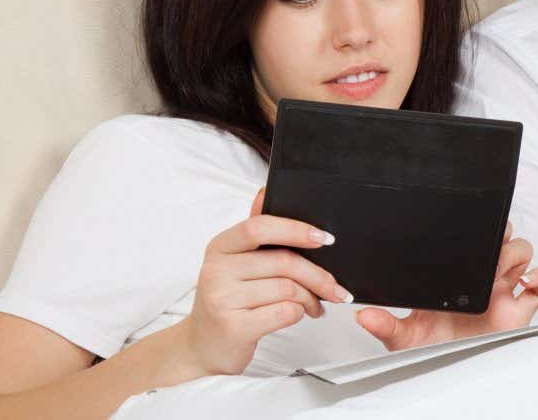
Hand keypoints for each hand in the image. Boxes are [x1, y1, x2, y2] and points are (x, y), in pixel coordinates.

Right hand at [176, 187, 350, 375]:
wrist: (203, 345)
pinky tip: (301, 314)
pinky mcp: (234, 327)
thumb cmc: (227, 299)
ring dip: (311, 298)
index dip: (295, 229)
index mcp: (219, 247)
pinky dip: (300, 313)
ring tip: (316, 304)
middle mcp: (216, 270)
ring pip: (288, 288)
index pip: (258, 227)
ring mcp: (222, 299)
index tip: (324, 238)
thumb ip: (254, 232)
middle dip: (318, 275)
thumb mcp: (234, 262)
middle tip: (335, 287)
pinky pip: (284, 312)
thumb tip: (264, 192)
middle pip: (283, 262)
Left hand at [355, 221, 537, 350]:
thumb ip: (386, 324)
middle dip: (498, 235)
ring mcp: (503, 290)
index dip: (475, 230)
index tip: (467, 230)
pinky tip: (525, 282)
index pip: (470, 242)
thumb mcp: (405, 336)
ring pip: (521, 253)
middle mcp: (481, 279)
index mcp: (456, 277)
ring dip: (515, 254)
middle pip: (501, 239)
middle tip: (486, 249)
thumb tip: (364, 315)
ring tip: (498, 269)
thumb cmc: (433, 350)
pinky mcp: (520, 307)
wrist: (451, 374)